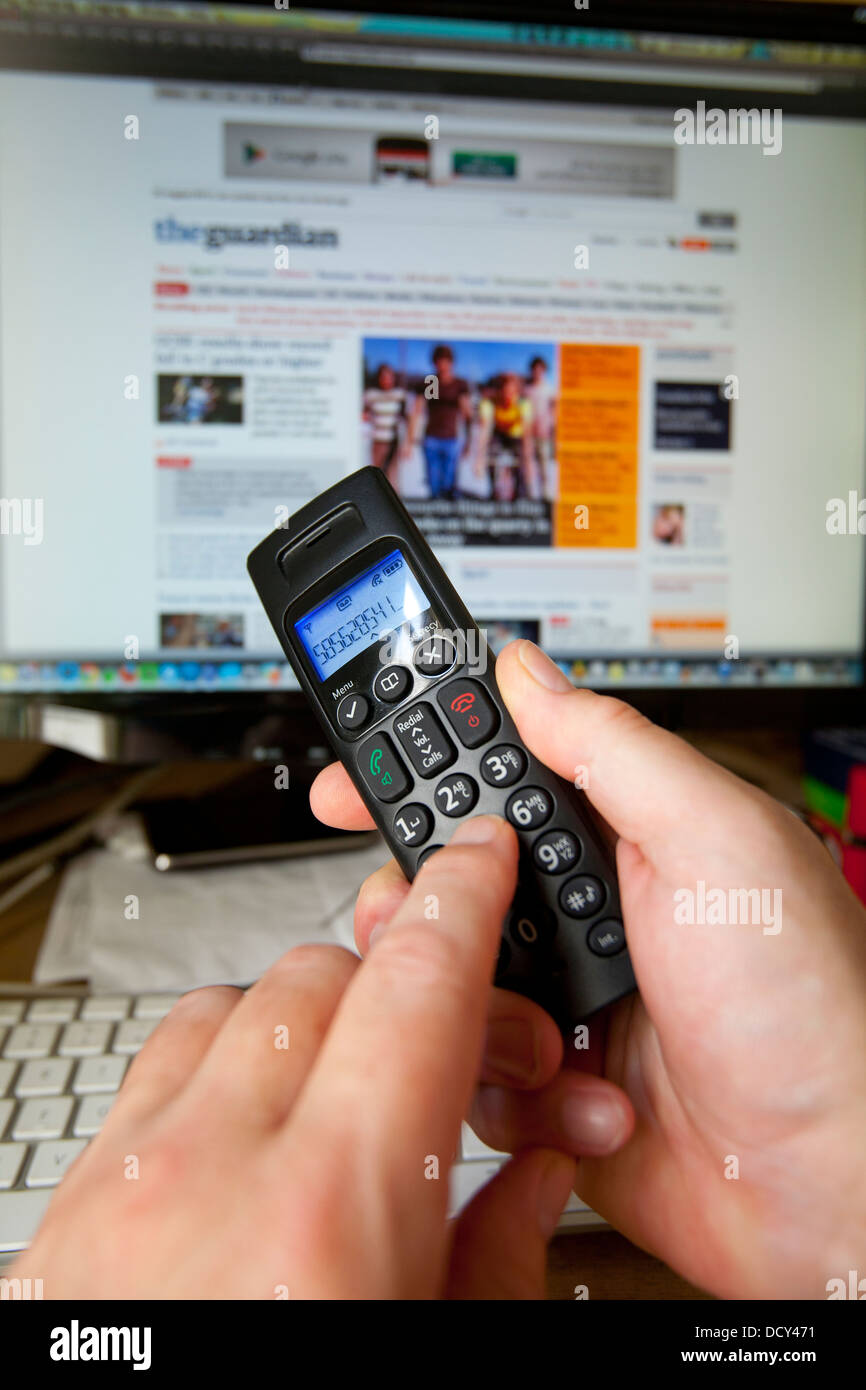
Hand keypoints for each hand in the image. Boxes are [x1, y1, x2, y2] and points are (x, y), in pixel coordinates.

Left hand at [10, 813, 631, 1299]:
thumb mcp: (440, 1354)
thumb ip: (499, 1253)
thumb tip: (534, 1166)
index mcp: (328, 1221)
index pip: (414, 987)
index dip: (460, 902)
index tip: (476, 860)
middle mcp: (207, 1178)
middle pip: (322, 980)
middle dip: (402, 988)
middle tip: (454, 1059)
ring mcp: (119, 1189)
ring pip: (231, 1009)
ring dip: (306, 1026)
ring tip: (354, 1101)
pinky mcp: (65, 1214)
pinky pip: (153, 1073)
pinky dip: (220, 1070)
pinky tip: (253, 1135)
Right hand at [311, 640, 865, 1298]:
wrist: (830, 1183)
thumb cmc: (812, 1008)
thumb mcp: (714, 841)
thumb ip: (611, 748)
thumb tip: (527, 672)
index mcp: (620, 837)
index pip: (489, 777)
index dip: (410, 769)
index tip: (348, 782)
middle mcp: (584, 913)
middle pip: (441, 882)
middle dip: (419, 906)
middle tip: (417, 923)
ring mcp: (563, 1001)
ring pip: (436, 982)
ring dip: (478, 1010)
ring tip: (551, 1031)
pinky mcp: (548, 1085)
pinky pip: (467, 1074)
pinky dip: (513, 1090)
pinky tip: (582, 1089)